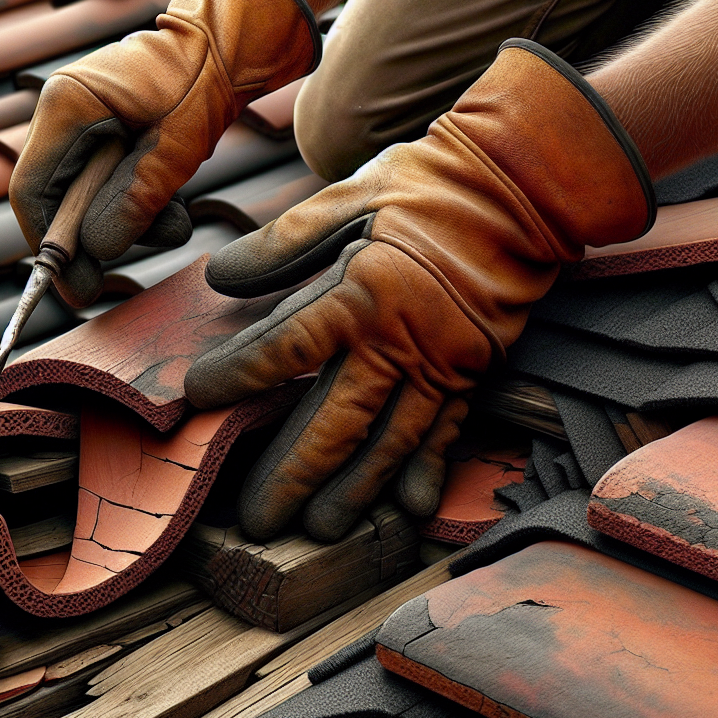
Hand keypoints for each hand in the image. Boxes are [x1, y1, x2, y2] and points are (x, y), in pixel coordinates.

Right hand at [9, 0, 319, 307]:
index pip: (31, 190)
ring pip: (87, 197)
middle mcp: (65, 112)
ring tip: (173, 223)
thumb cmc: (203, 80)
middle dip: (93, 237)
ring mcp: (85, 122)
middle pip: (57, 199)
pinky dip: (139, 204)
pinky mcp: (109, 133)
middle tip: (111, 280)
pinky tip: (173, 208)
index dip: (48, 245)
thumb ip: (135, 200)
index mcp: (66, 104)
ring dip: (128, 222)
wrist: (231, 42)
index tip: (71, 285)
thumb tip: (97, 251)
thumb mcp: (175, 150)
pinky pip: (109, 184)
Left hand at [186, 41, 655, 540]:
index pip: (283, 350)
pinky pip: (445, 433)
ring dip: (353, 491)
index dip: (236, 378)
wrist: (521, 189)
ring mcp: (441, 364)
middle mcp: (398, 342)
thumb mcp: (346, 196)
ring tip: (320, 529)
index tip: (197, 398)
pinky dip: (423, 473)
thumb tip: (220, 279)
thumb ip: (281, 243)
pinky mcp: (472, 372)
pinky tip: (404, 509)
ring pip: (389, 444)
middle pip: (335, 424)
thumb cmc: (426, 187)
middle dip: (293, 475)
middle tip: (258, 519)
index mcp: (358, 294)